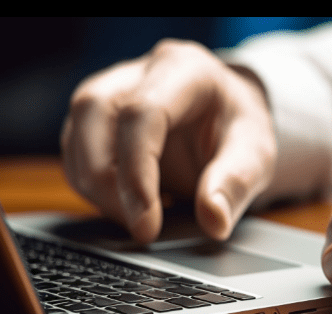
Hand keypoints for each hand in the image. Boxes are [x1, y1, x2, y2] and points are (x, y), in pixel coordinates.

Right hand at [61, 39, 275, 242]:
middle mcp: (138, 72)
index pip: (142, 113)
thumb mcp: (256, 154)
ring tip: (138, 221)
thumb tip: (214, 220)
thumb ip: (236, 184)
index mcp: (183, 68)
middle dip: (106, 181)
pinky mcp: (96, 120)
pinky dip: (94, 189)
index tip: (147, 223)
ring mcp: (111, 91)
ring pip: (75, 135)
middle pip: (92, 113)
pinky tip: (128, 208)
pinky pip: (76, 154)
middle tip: (140, 228)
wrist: (227, 120)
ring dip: (96, 189)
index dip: (138, 172)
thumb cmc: (238, 129)